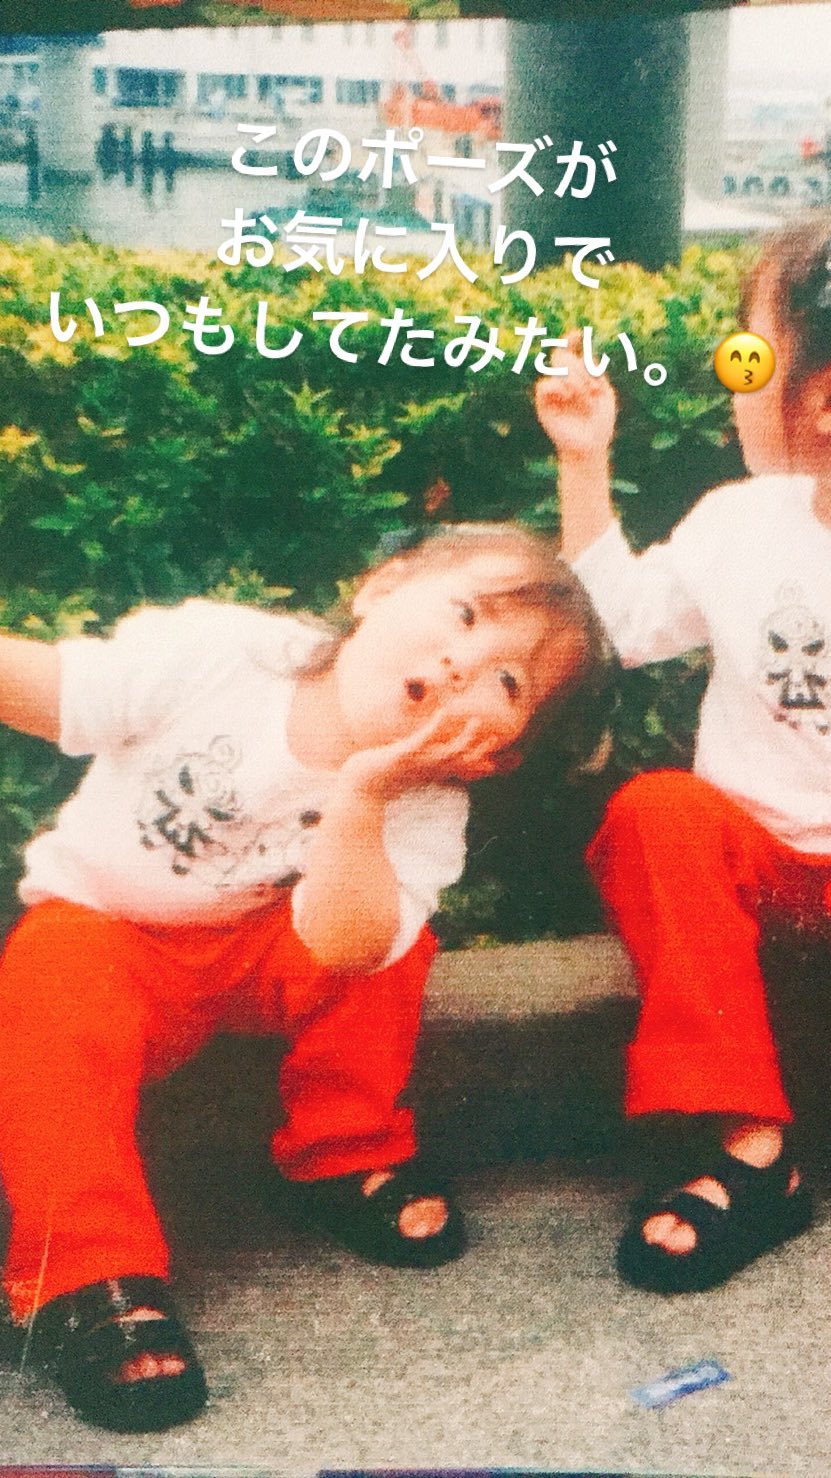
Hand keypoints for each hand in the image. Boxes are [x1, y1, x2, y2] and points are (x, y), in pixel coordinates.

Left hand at [341, 709, 503, 799]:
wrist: (359, 786)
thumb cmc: (379, 777)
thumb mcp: (400, 768)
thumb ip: (413, 762)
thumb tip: (417, 756)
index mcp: (430, 772)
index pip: (460, 768)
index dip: (479, 761)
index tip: (497, 755)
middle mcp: (427, 769)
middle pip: (460, 762)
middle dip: (479, 751)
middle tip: (498, 737)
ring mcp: (416, 763)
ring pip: (447, 752)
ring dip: (464, 739)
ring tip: (477, 721)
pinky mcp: (402, 755)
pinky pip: (422, 740)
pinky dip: (435, 727)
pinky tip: (444, 713)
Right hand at [535, 332, 615, 460]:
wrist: (590, 446)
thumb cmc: (600, 423)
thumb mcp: (605, 393)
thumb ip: (595, 373)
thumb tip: (582, 355)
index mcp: (579, 377)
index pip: (571, 353)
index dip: (571, 341)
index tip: (578, 333)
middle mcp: (565, 382)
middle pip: (563, 356)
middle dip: (579, 368)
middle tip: (592, 389)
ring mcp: (554, 393)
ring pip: (555, 369)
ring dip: (574, 379)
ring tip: (584, 397)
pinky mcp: (543, 405)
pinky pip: (544, 386)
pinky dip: (558, 388)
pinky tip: (568, 397)